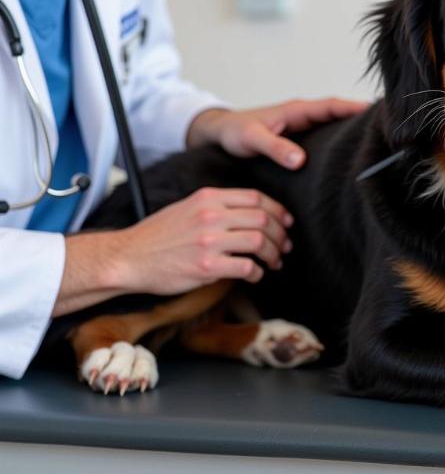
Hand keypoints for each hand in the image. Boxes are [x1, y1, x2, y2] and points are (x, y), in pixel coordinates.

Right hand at [111, 187, 292, 294]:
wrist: (128, 257)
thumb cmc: (159, 235)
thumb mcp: (188, 207)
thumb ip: (218, 206)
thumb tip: (251, 214)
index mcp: (208, 198)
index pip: (257, 198)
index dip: (278, 211)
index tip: (286, 223)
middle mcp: (211, 216)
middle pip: (263, 220)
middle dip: (281, 235)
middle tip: (285, 246)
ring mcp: (209, 241)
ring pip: (259, 242)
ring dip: (274, 254)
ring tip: (274, 262)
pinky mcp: (206, 266)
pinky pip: (246, 267)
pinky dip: (257, 272)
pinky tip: (255, 275)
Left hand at [187, 98, 368, 168]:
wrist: (217, 133)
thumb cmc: (233, 133)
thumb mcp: (252, 140)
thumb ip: (275, 148)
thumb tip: (301, 160)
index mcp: (296, 110)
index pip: (332, 105)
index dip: (355, 108)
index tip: (379, 112)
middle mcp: (302, 115)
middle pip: (339, 113)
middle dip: (362, 117)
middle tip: (389, 127)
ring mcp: (301, 126)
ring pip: (334, 124)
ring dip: (352, 128)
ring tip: (377, 141)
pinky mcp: (298, 137)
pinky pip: (325, 134)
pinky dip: (339, 139)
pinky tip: (348, 153)